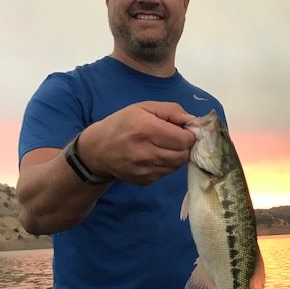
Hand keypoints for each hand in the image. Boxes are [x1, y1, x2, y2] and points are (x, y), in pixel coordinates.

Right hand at [77, 101, 195, 184]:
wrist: (98, 150)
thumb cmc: (122, 124)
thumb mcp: (144, 108)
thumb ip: (171, 111)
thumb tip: (192, 121)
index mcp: (147, 129)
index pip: (184, 140)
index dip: (188, 134)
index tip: (183, 130)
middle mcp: (146, 152)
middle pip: (183, 155)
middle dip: (184, 147)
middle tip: (176, 139)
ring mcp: (145, 170)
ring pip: (176, 166)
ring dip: (176, 156)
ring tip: (164, 147)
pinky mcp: (144, 181)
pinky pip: (166, 173)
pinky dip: (166, 165)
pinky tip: (154, 156)